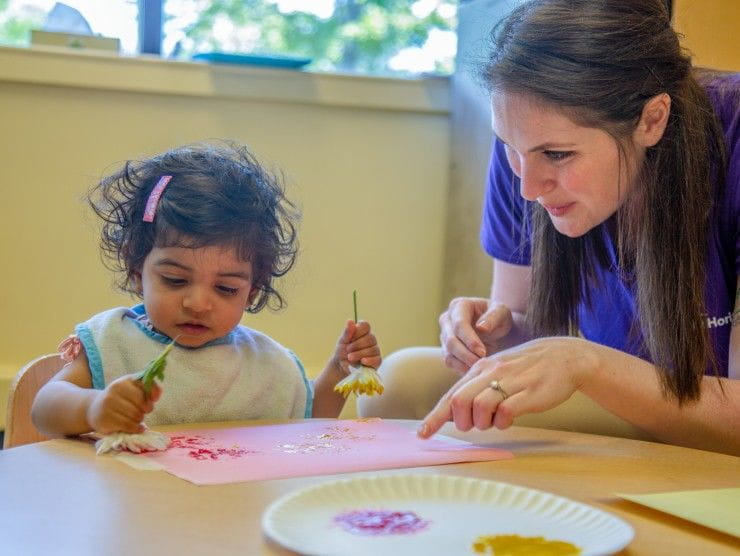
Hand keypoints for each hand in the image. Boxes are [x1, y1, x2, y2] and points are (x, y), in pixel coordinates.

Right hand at [86, 375, 161, 434]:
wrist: (94, 408)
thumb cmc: (120, 398)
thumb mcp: (132, 387)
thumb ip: (149, 387)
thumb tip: (157, 395)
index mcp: (123, 381)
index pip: (145, 388)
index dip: (152, 396)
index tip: (152, 401)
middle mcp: (113, 391)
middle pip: (141, 404)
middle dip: (146, 410)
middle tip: (142, 412)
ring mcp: (107, 405)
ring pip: (135, 416)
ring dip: (140, 420)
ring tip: (136, 418)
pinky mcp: (104, 420)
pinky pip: (128, 426)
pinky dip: (136, 429)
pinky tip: (137, 428)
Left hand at [332, 319, 381, 374]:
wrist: (341, 366)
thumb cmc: (342, 351)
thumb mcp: (342, 341)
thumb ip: (347, 332)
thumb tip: (350, 321)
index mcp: (363, 332)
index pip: (366, 325)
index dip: (358, 331)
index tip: (350, 338)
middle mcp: (371, 340)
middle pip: (370, 338)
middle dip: (356, 345)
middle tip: (347, 350)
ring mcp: (375, 350)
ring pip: (373, 349)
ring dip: (359, 354)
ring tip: (350, 357)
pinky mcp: (377, 361)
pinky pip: (377, 359)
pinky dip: (369, 360)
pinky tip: (362, 361)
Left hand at [418, 337, 599, 437]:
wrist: (564, 357)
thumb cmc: (527, 368)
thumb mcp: (498, 370)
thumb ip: (477, 387)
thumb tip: (455, 410)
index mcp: (480, 368)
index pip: (451, 395)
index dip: (435, 417)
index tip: (422, 434)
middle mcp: (491, 373)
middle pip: (460, 402)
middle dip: (462, 422)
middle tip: (474, 425)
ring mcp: (510, 382)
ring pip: (480, 408)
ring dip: (483, 423)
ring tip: (495, 420)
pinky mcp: (528, 394)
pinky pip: (505, 413)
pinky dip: (502, 422)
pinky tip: (510, 418)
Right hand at [439, 297, 513, 373]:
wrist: (498, 328)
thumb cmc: (500, 317)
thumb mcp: (502, 312)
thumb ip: (493, 317)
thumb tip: (481, 327)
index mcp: (459, 306)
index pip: (459, 324)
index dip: (469, 340)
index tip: (483, 352)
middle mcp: (447, 319)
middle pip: (451, 340)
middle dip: (466, 354)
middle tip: (482, 363)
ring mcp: (444, 335)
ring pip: (448, 353)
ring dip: (464, 363)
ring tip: (480, 367)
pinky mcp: (446, 349)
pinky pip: (450, 362)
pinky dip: (462, 369)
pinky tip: (475, 370)